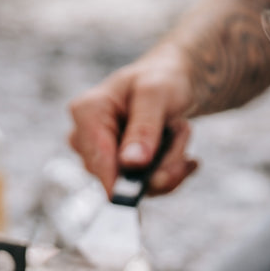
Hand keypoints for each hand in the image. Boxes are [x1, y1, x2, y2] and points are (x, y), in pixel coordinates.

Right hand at [68, 46, 198, 197]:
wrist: (171, 83)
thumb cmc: (160, 80)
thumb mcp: (157, 94)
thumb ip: (145, 127)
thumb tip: (131, 163)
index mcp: (87, 112)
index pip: (97, 158)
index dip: (120, 180)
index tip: (144, 189)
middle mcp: (86, 139)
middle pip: (119, 177)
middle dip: (159, 163)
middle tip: (183, 131)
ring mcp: (102, 159)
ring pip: (138, 186)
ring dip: (169, 164)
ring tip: (179, 130)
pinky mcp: (119, 173)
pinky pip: (148, 189)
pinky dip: (171, 172)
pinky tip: (180, 151)